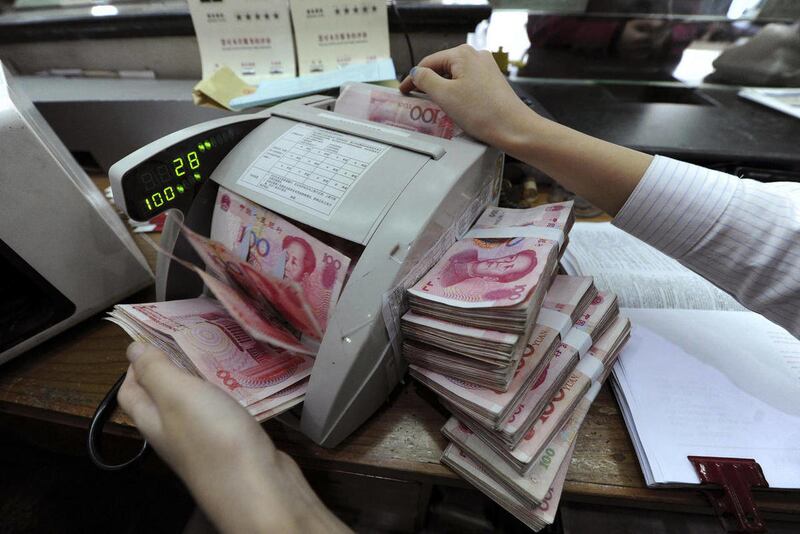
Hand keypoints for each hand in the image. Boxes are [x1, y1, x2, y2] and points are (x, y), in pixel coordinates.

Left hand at [118, 342, 349, 533]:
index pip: (130, 392)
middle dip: (170, 368)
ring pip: (194, 406)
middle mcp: (173, 434)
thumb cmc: (213, 438)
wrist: (257, 486)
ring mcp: (204, 442)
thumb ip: (155, 371)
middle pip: (161, 399)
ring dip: (202, 380)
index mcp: (152, 422)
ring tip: (219, 355)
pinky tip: (242, 385)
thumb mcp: (177, 395)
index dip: (134, 366)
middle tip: (192, 340)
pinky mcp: (232, 445)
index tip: (154, 339)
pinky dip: (226, 395)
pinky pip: (222, 414)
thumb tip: (132, 350)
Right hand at [400, 45, 652, 215]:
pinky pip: (467, 85)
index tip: (402, 93)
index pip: (428, 63)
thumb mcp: (445, 95)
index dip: (412, 78)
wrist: (515, 129)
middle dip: (427, 84)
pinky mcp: (493, 83)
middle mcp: (476, 55)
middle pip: (442, 68)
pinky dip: (455, 94)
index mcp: (462, 54)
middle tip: (414, 101)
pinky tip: (452, 108)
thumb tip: (416, 74)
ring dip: (441, 91)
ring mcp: (486, 69)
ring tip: (431, 107)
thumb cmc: (480, 112)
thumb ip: (425, 80)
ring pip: (454, 77)